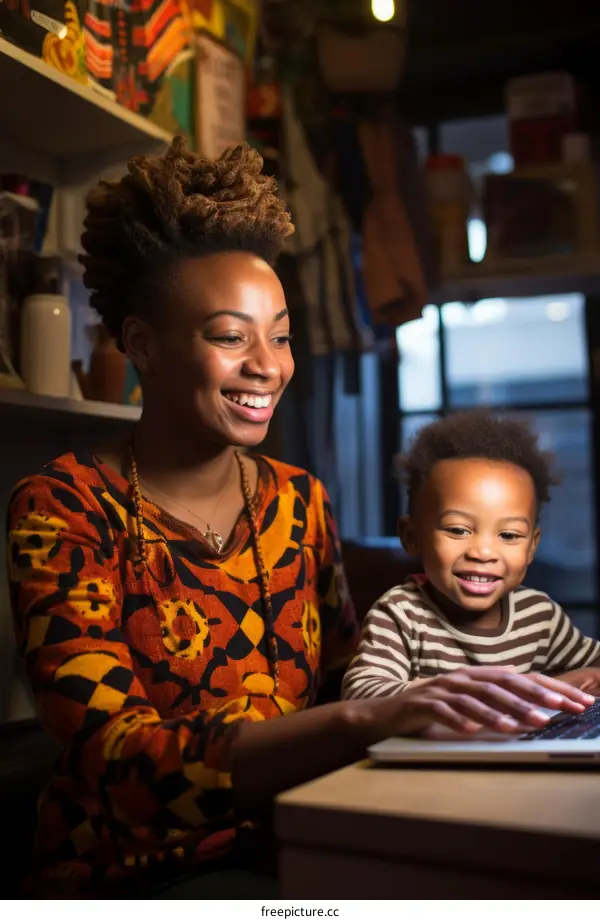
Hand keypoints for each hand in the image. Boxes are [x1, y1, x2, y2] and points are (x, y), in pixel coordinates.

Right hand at [365, 666, 594, 738]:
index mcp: (475, 675)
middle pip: (501, 684)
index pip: (520, 678)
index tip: (576, 701)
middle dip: (531, 697)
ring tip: (521, 725)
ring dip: (499, 711)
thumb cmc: (429, 707)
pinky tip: (472, 731)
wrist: (384, 710)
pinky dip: (458, 720)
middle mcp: (461, 677)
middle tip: (556, 711)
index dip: (549, 687)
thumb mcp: (464, 699)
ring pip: (475, 697)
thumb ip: (490, 694)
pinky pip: (442, 711)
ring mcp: (440, 689)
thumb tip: (522, 689)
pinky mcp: (421, 704)